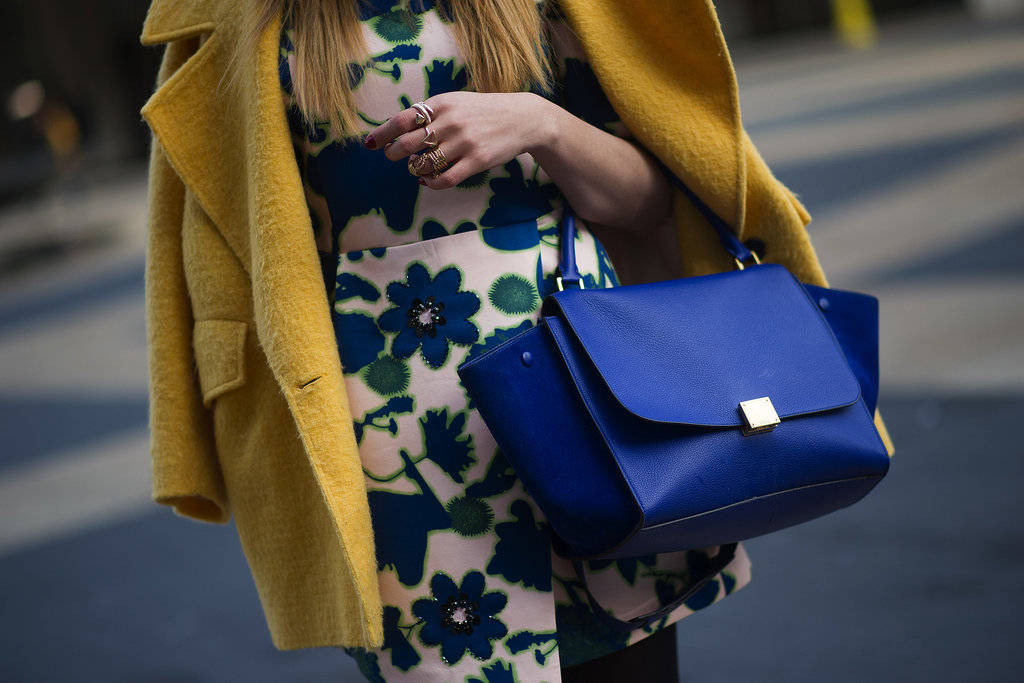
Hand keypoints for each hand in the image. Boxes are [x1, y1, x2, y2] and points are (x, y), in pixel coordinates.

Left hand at [363, 92, 554, 189]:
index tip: (370, 144)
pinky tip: (428, 180)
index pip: (402, 120)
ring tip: (418, 167)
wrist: (522, 118)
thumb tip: (398, 131)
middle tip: (395, 157)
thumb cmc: (483, 112)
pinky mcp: (477, 161)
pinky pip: (445, 179)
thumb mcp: (456, 102)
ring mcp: (464, 142)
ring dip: (415, 169)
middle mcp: (450, 122)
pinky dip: (431, 183)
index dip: (382, 134)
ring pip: (424, 164)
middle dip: (395, 154)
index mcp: (441, 104)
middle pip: (408, 144)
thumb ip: (430, 113)